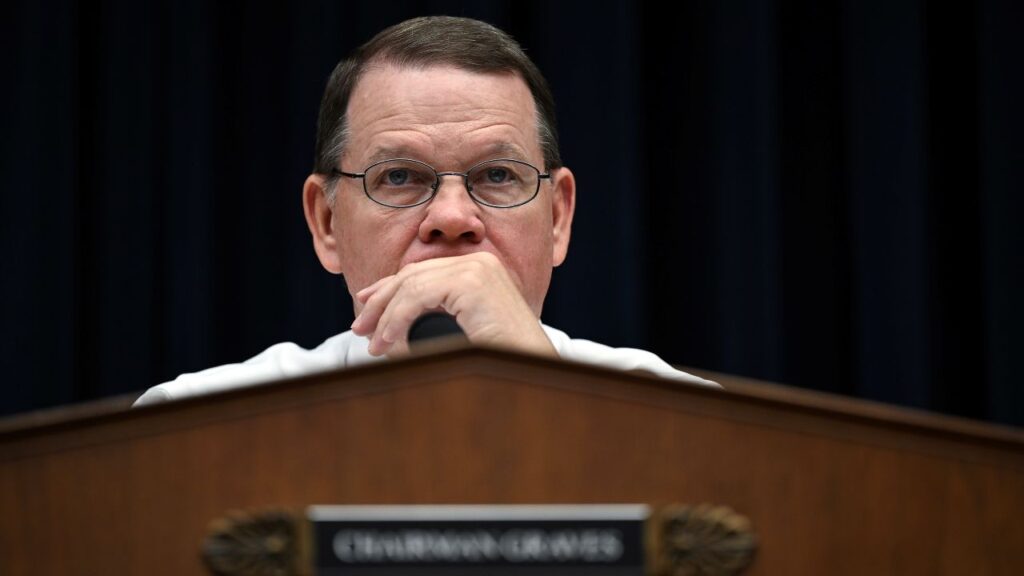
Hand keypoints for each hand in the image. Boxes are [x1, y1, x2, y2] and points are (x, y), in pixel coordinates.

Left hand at [350, 252, 556, 357]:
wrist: (531, 370)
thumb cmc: (502, 359)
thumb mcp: (464, 331)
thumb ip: (437, 320)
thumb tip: (390, 326)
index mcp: (479, 268)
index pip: (422, 271)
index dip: (389, 288)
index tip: (366, 307)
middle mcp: (479, 262)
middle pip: (412, 275)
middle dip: (380, 301)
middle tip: (360, 328)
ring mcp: (477, 269)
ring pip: (410, 286)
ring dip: (385, 317)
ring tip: (373, 344)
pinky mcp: (471, 283)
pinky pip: (418, 296)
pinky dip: (396, 320)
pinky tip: (387, 341)